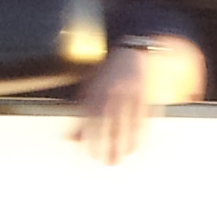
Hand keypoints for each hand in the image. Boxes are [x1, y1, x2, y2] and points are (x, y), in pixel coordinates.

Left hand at [74, 48, 152, 164]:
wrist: (133, 53)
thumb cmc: (107, 75)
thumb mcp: (89, 90)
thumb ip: (80, 115)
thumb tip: (70, 139)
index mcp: (97, 91)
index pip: (92, 119)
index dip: (92, 139)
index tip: (90, 154)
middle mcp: (114, 93)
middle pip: (112, 124)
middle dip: (111, 146)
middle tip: (109, 162)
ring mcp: (132, 95)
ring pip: (129, 124)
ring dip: (126, 143)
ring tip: (123, 157)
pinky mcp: (146, 97)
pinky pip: (144, 119)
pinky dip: (140, 135)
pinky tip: (137, 146)